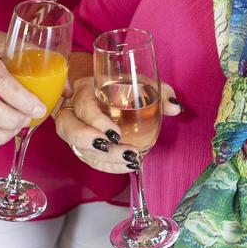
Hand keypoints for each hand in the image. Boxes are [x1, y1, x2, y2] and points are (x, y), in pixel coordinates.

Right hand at [54, 75, 182, 174]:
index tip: (116, 133)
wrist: (95, 88)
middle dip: (96, 146)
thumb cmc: (114, 83)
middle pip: (71, 132)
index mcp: (83, 91)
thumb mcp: (134, 81)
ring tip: (132, 161)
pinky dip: (107, 165)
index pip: (83, 107)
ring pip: (79, 149)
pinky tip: (127, 166)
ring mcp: (72, 130)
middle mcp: (72, 111)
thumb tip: (175, 107)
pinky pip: (88, 159)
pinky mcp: (78, 145)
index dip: (96, 121)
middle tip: (126, 152)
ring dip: (105, 160)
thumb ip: (156, 90)